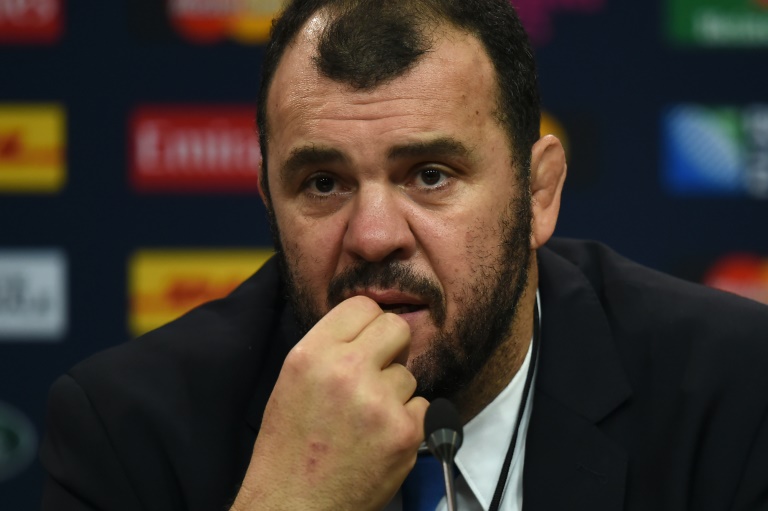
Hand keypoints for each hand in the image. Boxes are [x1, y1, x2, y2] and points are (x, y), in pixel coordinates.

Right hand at [231, 296, 428, 510]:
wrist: (295, 506)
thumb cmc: (289, 448)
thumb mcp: (293, 380)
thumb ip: (330, 348)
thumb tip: (369, 327)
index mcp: (312, 354)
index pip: (362, 306)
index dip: (368, 324)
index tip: (368, 342)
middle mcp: (345, 370)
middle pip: (396, 328)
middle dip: (391, 348)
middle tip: (377, 373)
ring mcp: (378, 401)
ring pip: (409, 374)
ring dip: (395, 393)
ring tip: (366, 420)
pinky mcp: (404, 431)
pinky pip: (423, 406)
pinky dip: (408, 421)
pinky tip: (381, 438)